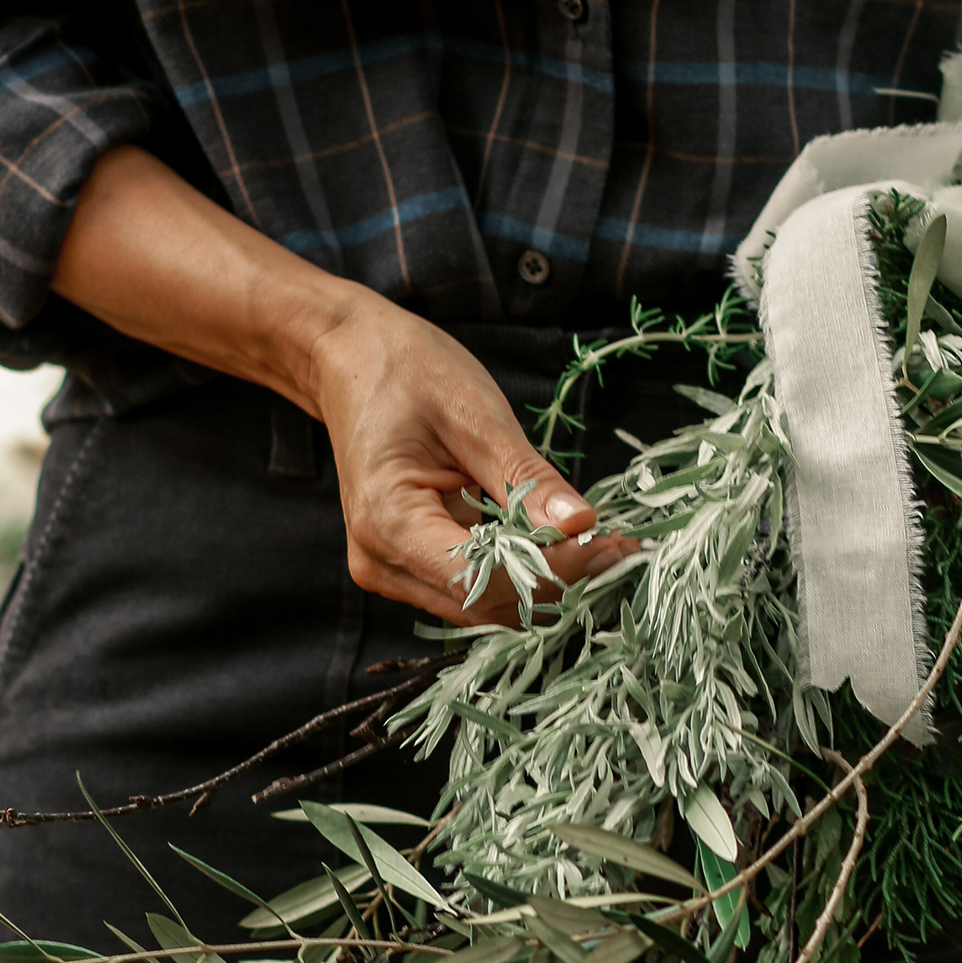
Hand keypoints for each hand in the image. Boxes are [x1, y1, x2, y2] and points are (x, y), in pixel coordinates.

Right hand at [53, 147, 629, 626]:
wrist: (343, 357)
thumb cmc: (403, 371)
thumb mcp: (474, 414)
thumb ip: (526, 478)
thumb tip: (581, 526)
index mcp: (389, 523)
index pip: (485, 577)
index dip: (555, 571)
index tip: (613, 544)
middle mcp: (382, 563)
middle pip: (486, 604)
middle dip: (557, 581)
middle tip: (618, 546)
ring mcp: (390, 572)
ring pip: (484, 605)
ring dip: (543, 581)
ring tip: (599, 544)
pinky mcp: (407, 567)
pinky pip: (473, 587)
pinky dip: (519, 570)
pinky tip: (558, 543)